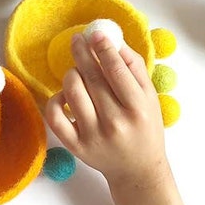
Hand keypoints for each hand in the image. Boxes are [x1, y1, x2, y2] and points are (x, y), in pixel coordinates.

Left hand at [45, 31, 167, 187]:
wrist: (137, 169)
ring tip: (78, 71)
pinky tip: (66, 94)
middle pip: (92, 78)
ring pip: (72, 92)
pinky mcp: (75, 146)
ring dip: (72, 74)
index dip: (104, 49)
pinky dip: (56, 99)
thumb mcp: (149, 97)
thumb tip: (112, 40)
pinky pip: (55, 115)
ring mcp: (93, 136)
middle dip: (82, 53)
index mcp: (138, 108)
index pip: (116, 71)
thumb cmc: (144, 127)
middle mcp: (116, 123)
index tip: (95, 34)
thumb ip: (133, 67)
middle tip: (77, 40)